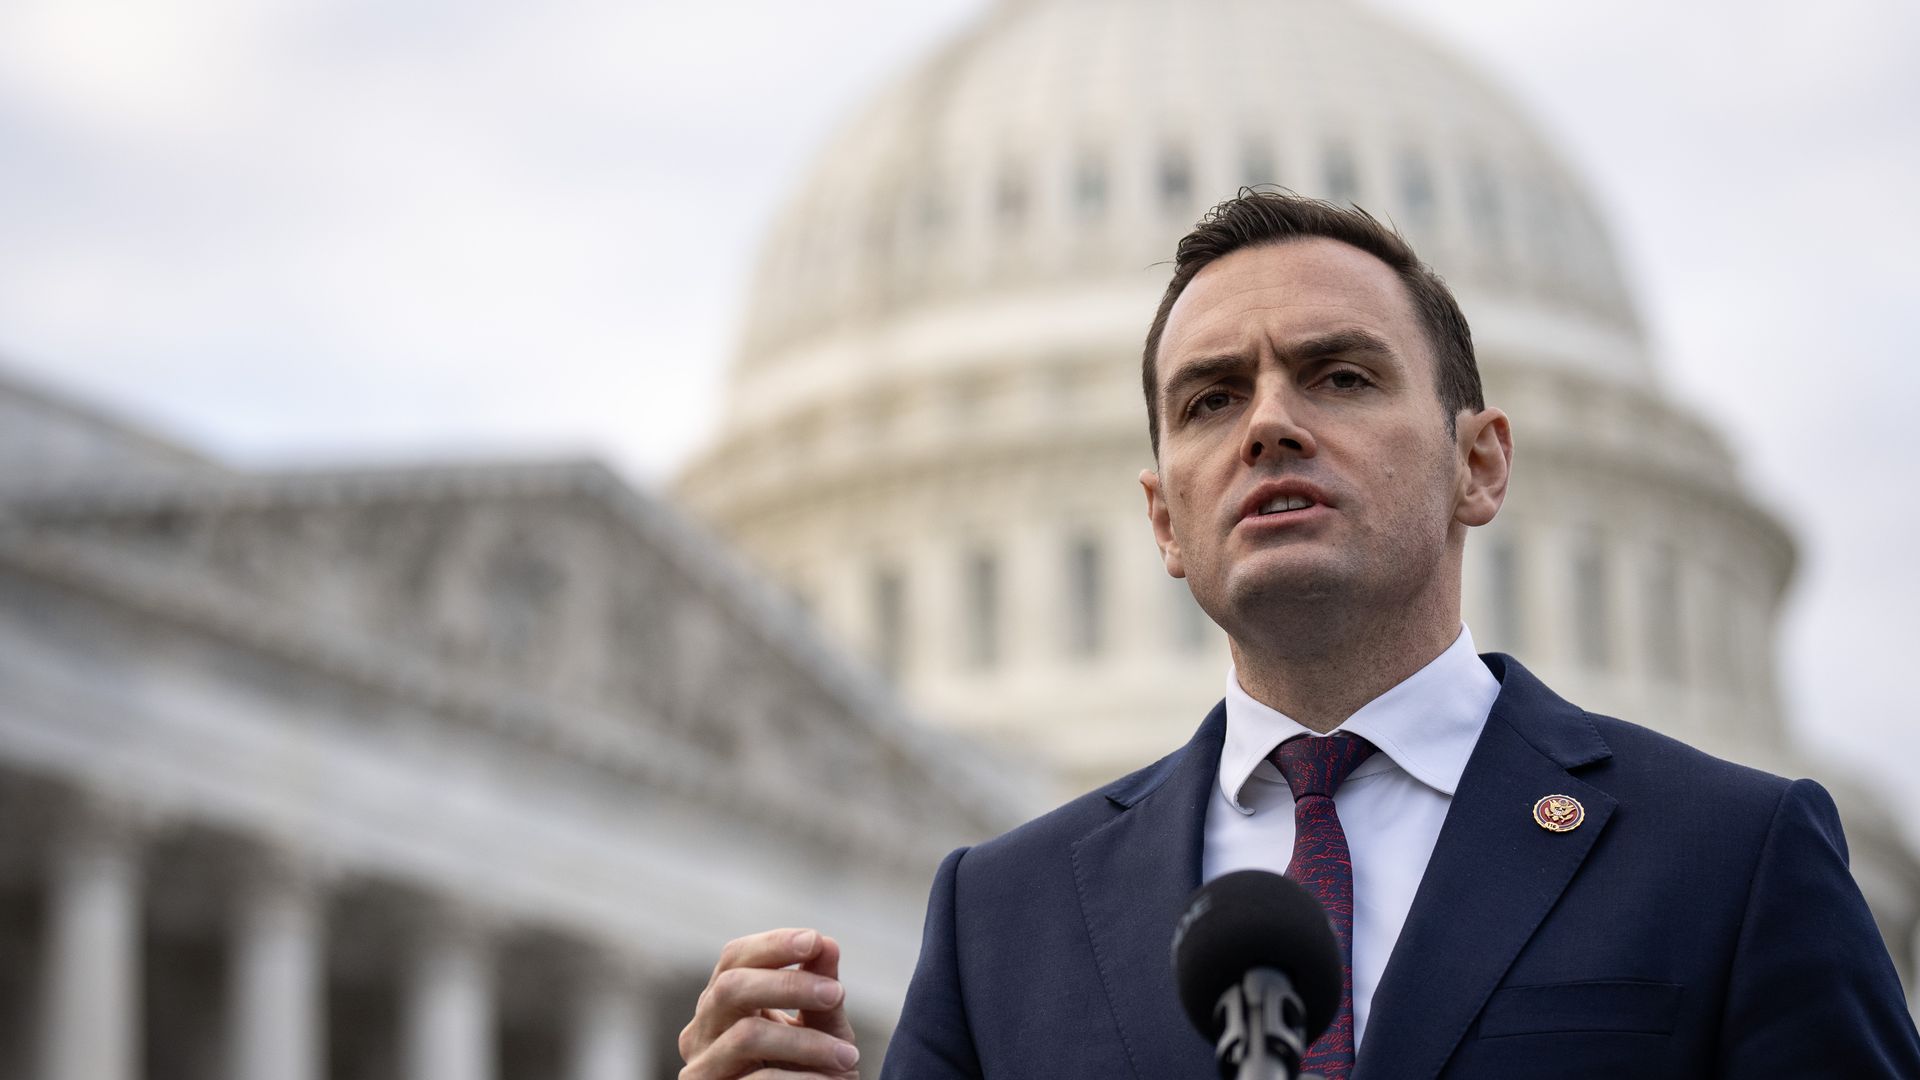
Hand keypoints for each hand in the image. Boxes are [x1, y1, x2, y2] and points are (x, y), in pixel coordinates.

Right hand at [679, 928, 861, 1078]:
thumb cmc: (810, 1071)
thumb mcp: (821, 1027)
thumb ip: (820, 987)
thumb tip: (826, 944)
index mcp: (722, 1003)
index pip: (735, 958)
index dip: (772, 944)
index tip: (815, 941)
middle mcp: (701, 1032)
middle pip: (730, 987)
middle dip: (788, 984)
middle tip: (836, 993)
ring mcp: (701, 1068)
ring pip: (745, 1036)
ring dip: (805, 1042)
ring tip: (847, 1055)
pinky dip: (802, 1079)